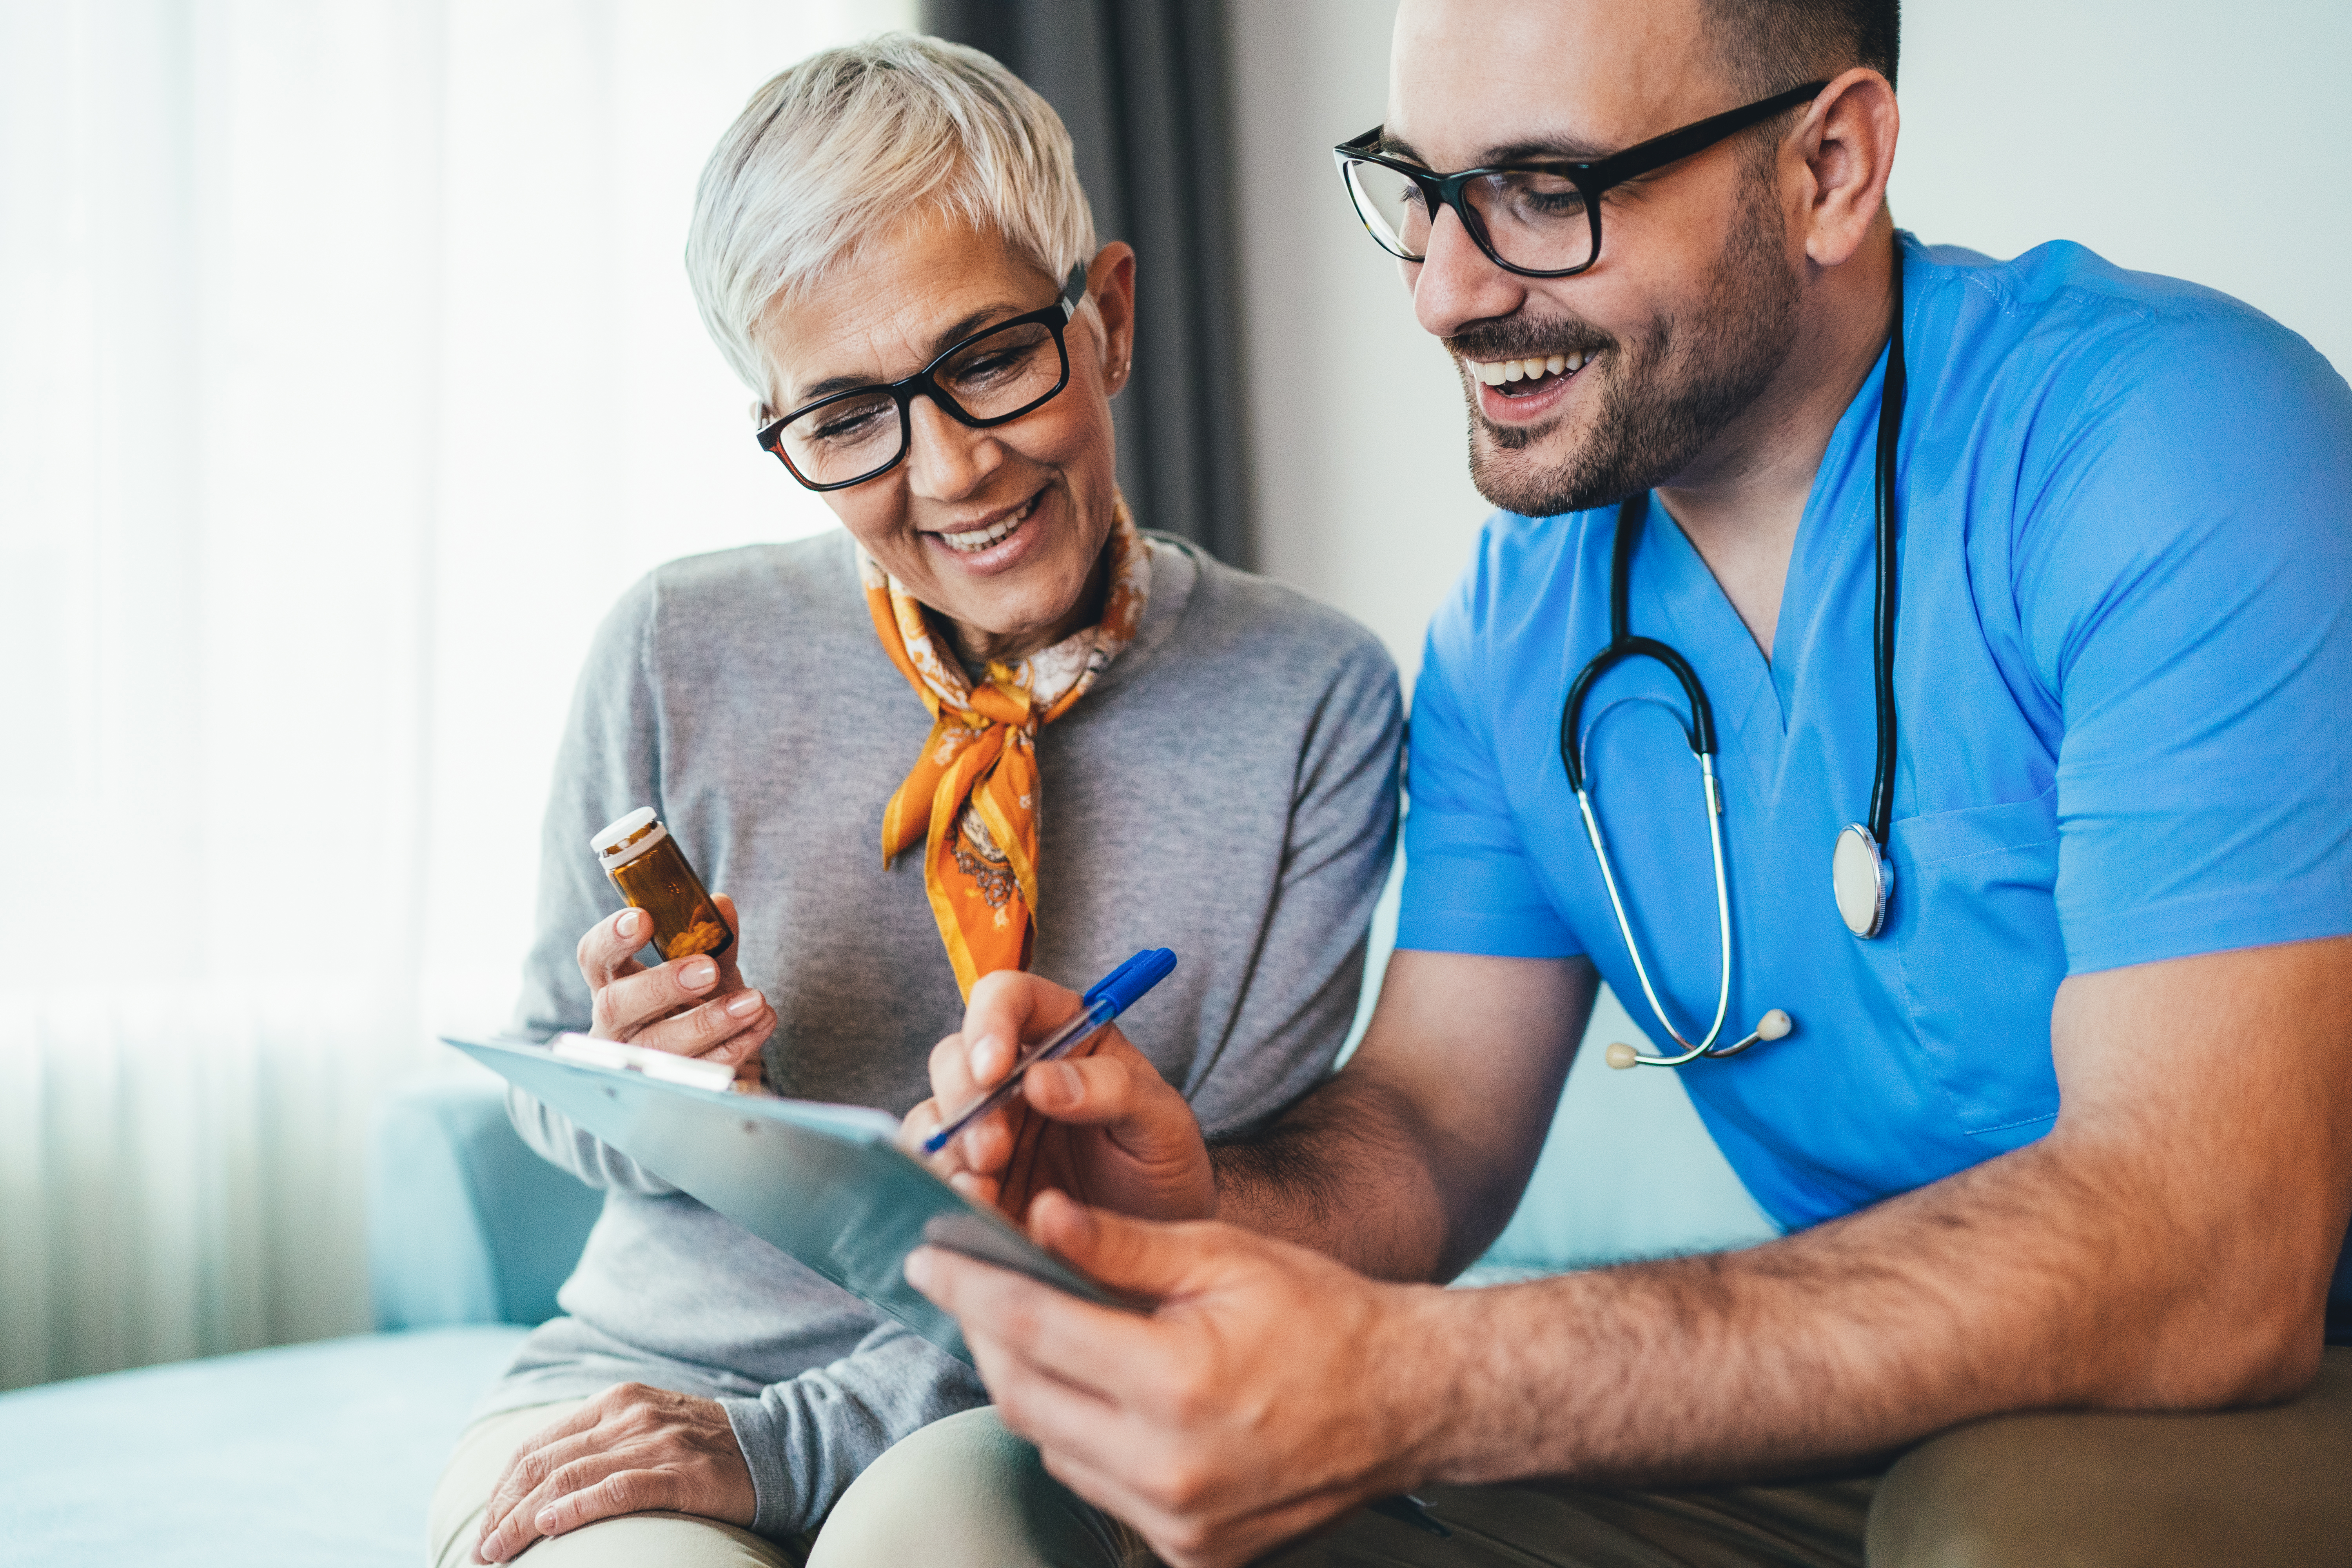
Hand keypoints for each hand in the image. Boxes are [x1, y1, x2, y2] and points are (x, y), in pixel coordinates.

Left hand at [474, 1382, 755, 1561]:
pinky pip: (618, 1490)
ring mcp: (655, 1441)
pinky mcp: (681, 1471)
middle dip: (502, 1512)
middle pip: (545, 1465)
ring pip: (571, 1479)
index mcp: (615, 1401)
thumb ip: (599, 1444)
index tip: (484, 1526)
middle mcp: (629, 1415)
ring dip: (524, 1520)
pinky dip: (578, 1508)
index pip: (537, 1446)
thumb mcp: (646, 1429)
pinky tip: (550, 1528)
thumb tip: (541, 1489)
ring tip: (498, 1552)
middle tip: (480, 1551)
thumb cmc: (705, 1447)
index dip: (502, 1490)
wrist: (777, 1445)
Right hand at [577, 892, 771, 1086]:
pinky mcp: (669, 1089)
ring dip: (710, 1022)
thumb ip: (710, 939)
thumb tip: (720, 905)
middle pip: (618, 1005)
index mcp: (613, 984)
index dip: (612, 938)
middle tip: (708, 969)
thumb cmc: (694, 1003)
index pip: (595, 957)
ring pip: (660, 1046)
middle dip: (663, 986)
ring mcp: (637, 1061)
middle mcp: (615, 1025)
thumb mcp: (702, 968)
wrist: (710, 1059)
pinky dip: (736, 1046)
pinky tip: (762, 1023)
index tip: (643, 917)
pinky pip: (699, 1072)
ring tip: (754, 1001)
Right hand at [905, 969, 1214, 1223]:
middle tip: (994, 1149)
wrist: (1157, 1254)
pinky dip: (944, 1184)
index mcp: (1067, 1037)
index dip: (991, 1021)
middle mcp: (1017, 1075)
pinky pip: (934, 1169)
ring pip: (935, 1112)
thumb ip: (1114, 1089)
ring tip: (986, 1188)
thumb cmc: (1165, 1172)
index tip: (994, 1069)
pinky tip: (978, 1206)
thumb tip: (1040, 1078)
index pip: (1012, 998)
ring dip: (950, 1147)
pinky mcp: (972, 1177)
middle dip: (965, 1098)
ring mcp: (989, 1126)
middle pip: (957, 1056)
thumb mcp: (1163, 1124)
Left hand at [905, 1193, 1445, 1567]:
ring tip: (1039, 1328)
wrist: (1408, 1402)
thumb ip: (1121, 1245)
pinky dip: (1079, 1434)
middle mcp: (1169, 1468)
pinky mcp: (1189, 1552)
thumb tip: (1037, 1216)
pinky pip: (1096, 1486)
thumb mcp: (1224, 1256)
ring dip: (1031, 1385)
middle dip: (985, 1333)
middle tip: (969, 1285)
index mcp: (1177, 1384)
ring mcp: (1177, 1522)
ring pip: (1051, 1445)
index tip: (928, 1257)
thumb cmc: (1326, 1317)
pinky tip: (1099, 1389)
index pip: (1032, 1327)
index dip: (969, 1286)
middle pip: (1023, 1395)